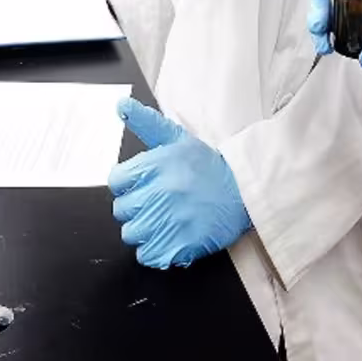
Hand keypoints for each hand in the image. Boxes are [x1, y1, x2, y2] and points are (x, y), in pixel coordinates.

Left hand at [109, 99, 250, 268]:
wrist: (245, 191)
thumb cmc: (209, 167)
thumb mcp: (178, 138)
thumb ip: (146, 122)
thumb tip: (121, 105)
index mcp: (158, 164)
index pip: (116, 181)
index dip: (130, 184)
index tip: (146, 185)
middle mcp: (162, 191)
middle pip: (122, 210)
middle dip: (137, 207)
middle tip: (160, 202)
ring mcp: (171, 220)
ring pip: (132, 234)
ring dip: (146, 230)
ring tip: (167, 219)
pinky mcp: (180, 244)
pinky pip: (147, 255)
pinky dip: (156, 250)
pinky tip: (171, 236)